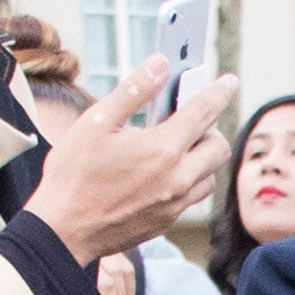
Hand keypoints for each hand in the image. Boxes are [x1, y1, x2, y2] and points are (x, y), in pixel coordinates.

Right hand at [33, 54, 238, 263]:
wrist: (64, 230)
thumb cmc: (74, 173)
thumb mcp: (96, 122)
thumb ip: (133, 90)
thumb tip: (161, 64)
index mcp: (162, 149)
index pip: (203, 113)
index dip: (218, 92)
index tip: (230, 81)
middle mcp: (177, 178)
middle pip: (218, 147)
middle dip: (210, 128)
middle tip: (186, 119)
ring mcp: (175, 204)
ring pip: (210, 174)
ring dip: (200, 157)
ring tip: (173, 146)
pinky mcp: (168, 221)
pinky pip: (194, 196)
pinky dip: (190, 179)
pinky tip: (164, 171)